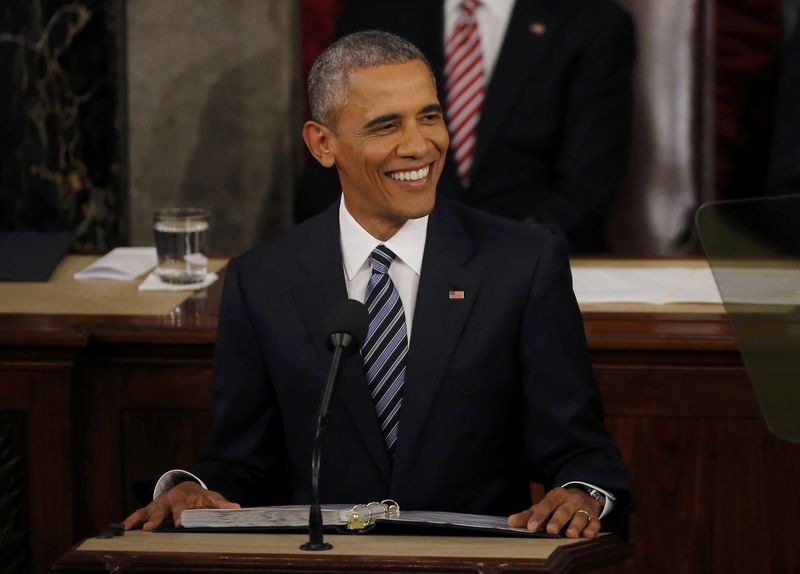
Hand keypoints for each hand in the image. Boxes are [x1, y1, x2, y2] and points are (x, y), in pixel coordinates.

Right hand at [123, 481, 239, 530]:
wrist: (186, 488)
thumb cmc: (200, 497)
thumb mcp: (211, 497)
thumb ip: (221, 504)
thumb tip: (237, 508)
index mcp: (183, 497)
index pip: (182, 508)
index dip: (180, 516)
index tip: (179, 524)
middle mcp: (167, 501)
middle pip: (160, 510)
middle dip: (155, 519)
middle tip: (149, 529)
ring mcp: (156, 506)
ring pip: (145, 512)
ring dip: (137, 520)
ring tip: (127, 529)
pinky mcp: (148, 511)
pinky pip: (137, 516)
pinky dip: (129, 522)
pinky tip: (121, 530)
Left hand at [508, 486, 601, 538]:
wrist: (583, 495)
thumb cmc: (558, 505)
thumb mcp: (543, 507)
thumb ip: (527, 515)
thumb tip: (510, 522)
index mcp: (555, 495)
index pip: (545, 505)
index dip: (538, 516)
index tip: (531, 527)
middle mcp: (570, 500)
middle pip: (563, 510)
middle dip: (557, 520)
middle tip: (551, 530)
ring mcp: (583, 508)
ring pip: (580, 516)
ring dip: (575, 525)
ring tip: (570, 534)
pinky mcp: (594, 517)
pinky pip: (594, 523)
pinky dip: (592, 529)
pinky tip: (588, 535)